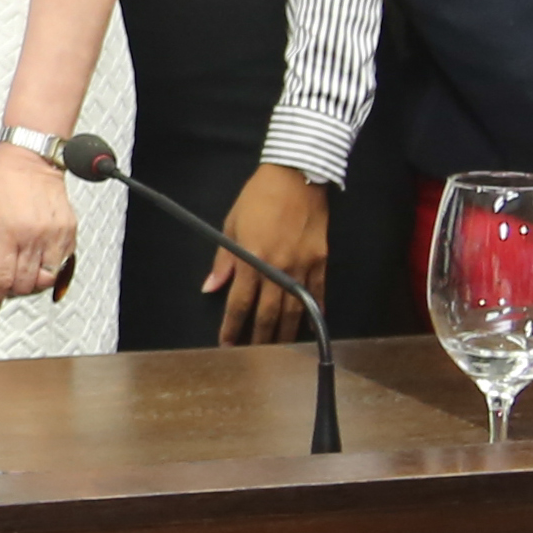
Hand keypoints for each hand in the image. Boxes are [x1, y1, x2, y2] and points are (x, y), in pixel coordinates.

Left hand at [0, 142, 79, 325]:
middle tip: (1, 281)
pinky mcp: (69, 232)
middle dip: (9, 290)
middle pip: (23, 284)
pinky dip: (48, 270)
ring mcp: (54, 235)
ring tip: (20, 270)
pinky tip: (36, 259)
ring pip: (44, 279)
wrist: (31, 159)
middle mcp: (32, 236)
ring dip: (30, 283)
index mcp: (6, 231)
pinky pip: (61, 264)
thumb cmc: (1, 181)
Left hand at [209, 164, 332, 345]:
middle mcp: (278, 267)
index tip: (228, 344)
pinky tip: (310, 327)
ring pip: (294, 308)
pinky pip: (318, 292)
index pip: (240, 302)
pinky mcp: (321, 260)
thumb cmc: (258, 197)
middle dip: (259, 337)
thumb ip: (224, 259)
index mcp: (252, 259)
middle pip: (268, 312)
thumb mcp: (231, 224)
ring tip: (279, 350)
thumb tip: (211, 287)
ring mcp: (303, 266)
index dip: (233, 326)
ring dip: (286, 332)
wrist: (296, 176)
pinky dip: (314, 312)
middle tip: (254, 356)